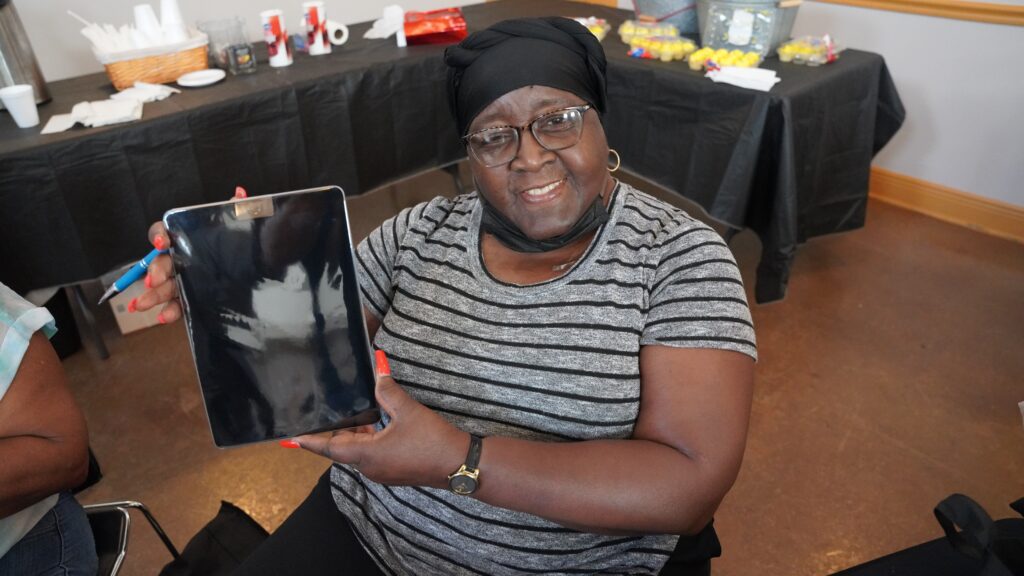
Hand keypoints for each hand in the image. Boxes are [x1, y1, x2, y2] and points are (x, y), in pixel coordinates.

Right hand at [134, 186, 248, 322]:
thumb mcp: (243, 225)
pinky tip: (164, 317)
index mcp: (186, 238)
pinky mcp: (193, 298)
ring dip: (151, 296)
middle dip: (154, 271)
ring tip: (141, 305)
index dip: (159, 235)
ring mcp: (185, 279)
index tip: (162, 242)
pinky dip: (169, 311)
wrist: (262, 267)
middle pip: (159, 263)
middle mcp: (181, 258)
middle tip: (154, 281)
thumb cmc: (245, 244)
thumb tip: (239, 193)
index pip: (163, 232)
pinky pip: (177, 305)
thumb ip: (237, 208)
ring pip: (163, 286)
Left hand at [288, 351, 468, 488]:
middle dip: (332, 432)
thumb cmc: (432, 440)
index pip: (329, 447)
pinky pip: (371, 454)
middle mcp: (370, 467)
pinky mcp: (394, 470)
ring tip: (345, 414)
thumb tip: (378, 369)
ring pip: (358, 451)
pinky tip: (372, 423)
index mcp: (367, 455)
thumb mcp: (408, 410)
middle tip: (319, 415)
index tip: (290, 439)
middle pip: (342, 448)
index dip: (310, 441)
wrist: (459, 464)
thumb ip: (388, 391)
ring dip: (352, 434)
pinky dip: (366, 439)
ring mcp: (382, 471)